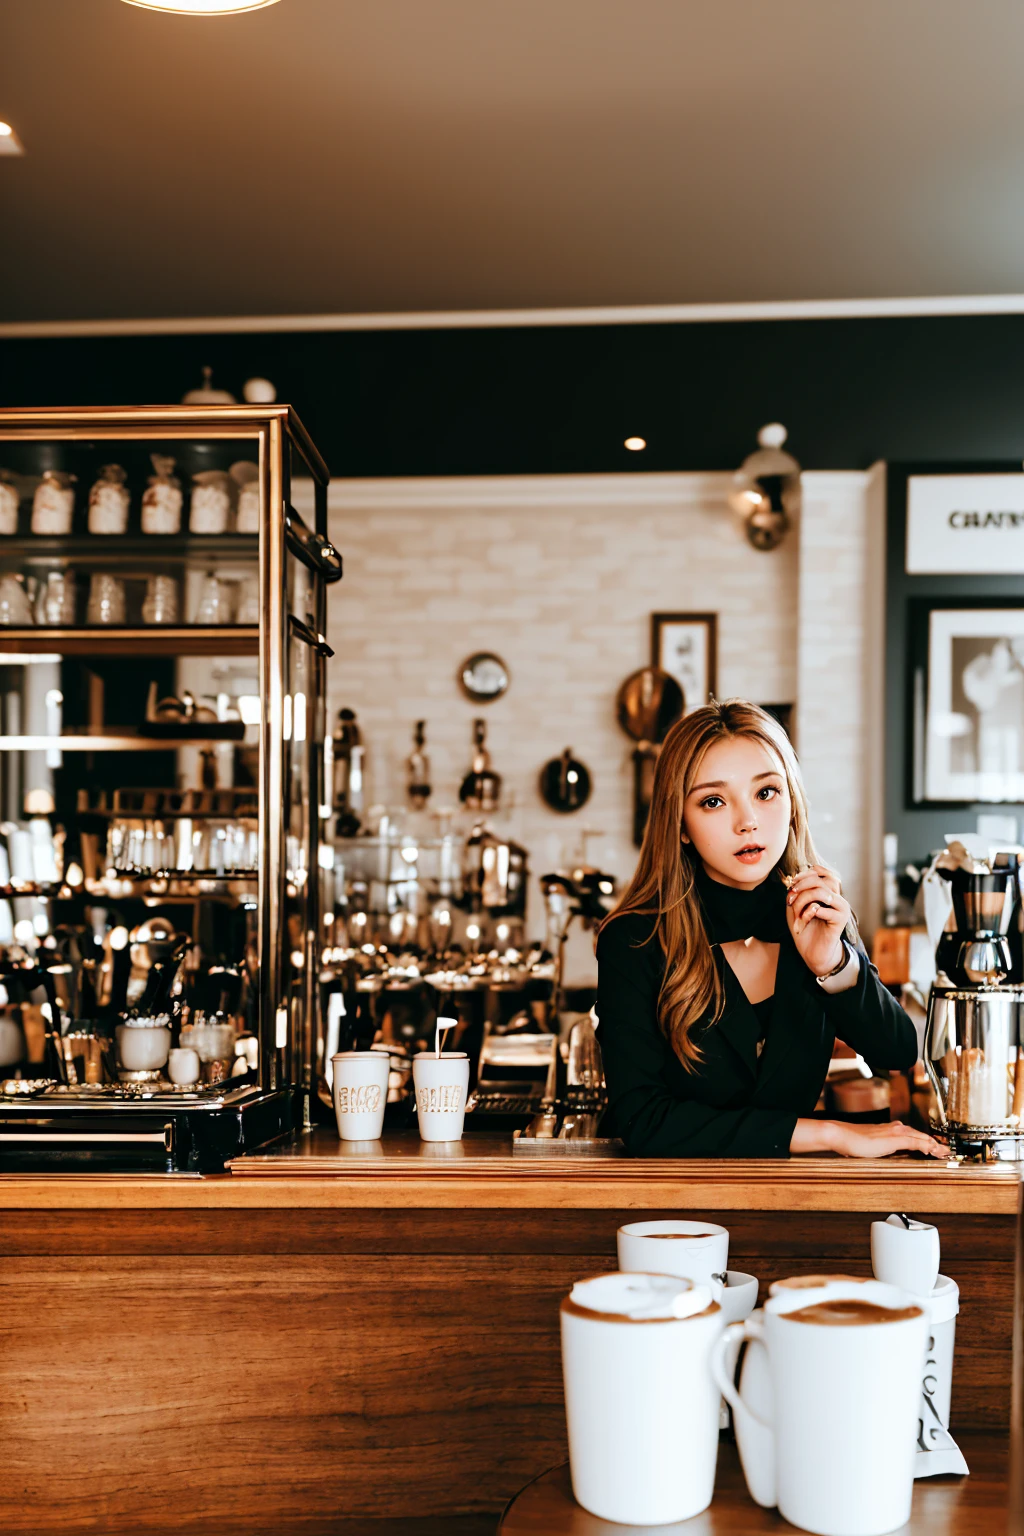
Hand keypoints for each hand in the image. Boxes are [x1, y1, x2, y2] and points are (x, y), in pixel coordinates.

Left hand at [786, 865, 852, 976]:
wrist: (811, 951)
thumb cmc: (804, 927)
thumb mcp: (795, 906)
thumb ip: (796, 890)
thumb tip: (795, 878)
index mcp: (828, 891)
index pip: (820, 871)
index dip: (803, 875)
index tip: (791, 886)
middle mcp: (836, 896)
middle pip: (818, 880)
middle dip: (799, 889)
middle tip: (789, 901)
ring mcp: (841, 907)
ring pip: (820, 892)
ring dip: (802, 902)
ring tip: (797, 915)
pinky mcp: (841, 920)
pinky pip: (822, 909)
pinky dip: (808, 913)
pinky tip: (805, 921)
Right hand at [792, 1118, 947, 1158]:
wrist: (842, 1135)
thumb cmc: (853, 1141)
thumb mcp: (872, 1147)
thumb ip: (883, 1149)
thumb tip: (889, 1155)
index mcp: (891, 1130)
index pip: (915, 1136)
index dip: (928, 1142)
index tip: (937, 1150)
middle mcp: (896, 1128)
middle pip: (922, 1135)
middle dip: (936, 1144)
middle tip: (947, 1152)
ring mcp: (896, 1132)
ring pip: (922, 1138)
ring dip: (935, 1145)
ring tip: (945, 1153)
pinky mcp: (894, 1138)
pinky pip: (915, 1142)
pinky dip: (926, 1146)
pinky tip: (933, 1151)